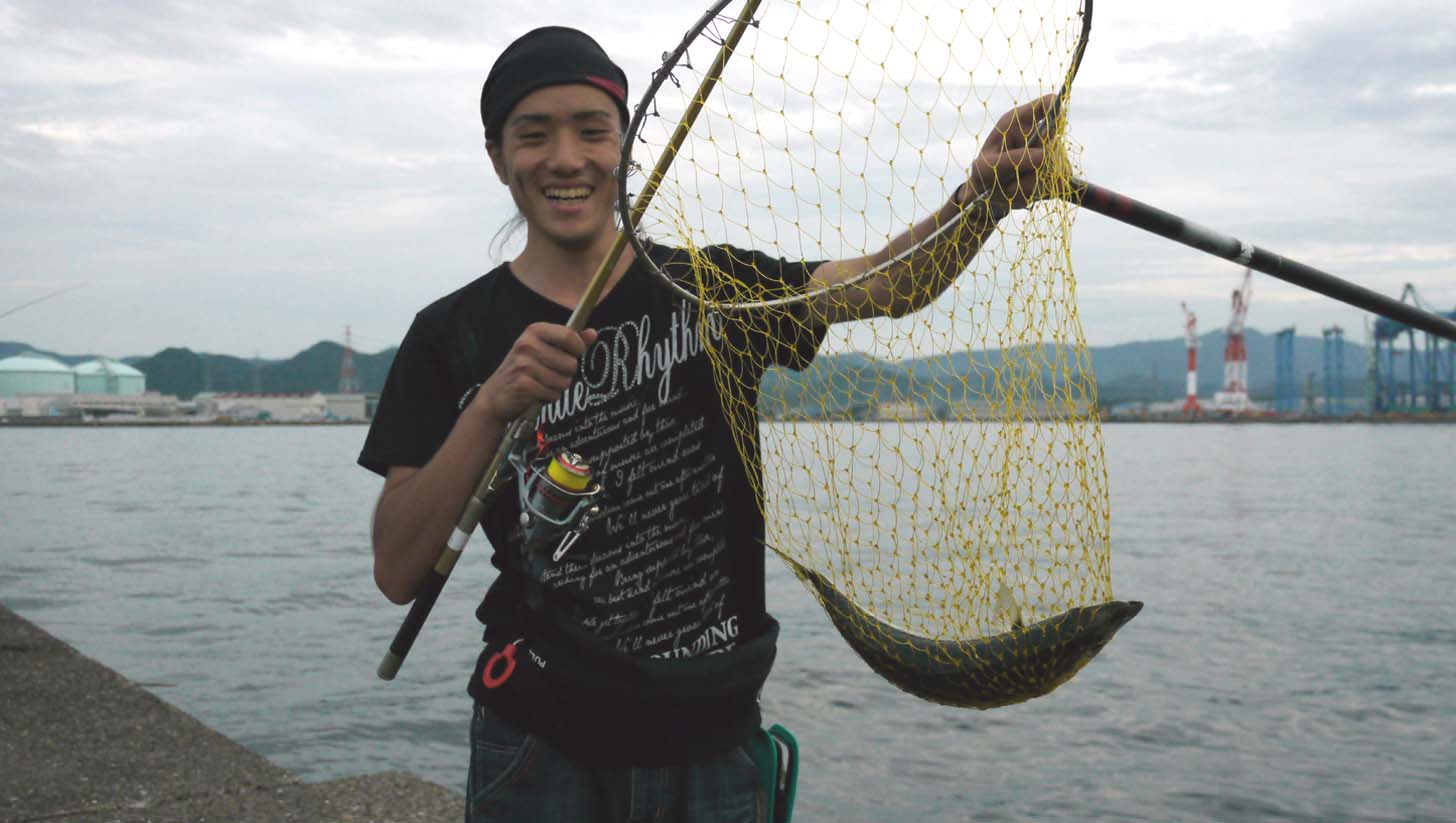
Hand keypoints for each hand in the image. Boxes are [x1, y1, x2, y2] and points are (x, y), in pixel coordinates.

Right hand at [475, 323, 597, 423]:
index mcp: (534, 331)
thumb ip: (570, 341)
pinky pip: (554, 395)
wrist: (495, 395)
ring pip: (564, 382)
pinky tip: (536, 393)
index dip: (578, 349)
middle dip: (566, 374)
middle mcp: (527, 346)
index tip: (573, 354)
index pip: (569, 336)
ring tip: (541, 383)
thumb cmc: (523, 370)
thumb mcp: (544, 349)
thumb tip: (593, 333)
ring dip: (557, 387)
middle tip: (549, 374)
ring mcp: (524, 366)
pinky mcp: (524, 386)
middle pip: (571, 364)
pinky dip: (548, 397)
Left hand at [957, 93, 1057, 213]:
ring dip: (1034, 183)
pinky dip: (1039, 192)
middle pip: (1055, 142)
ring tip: (1012, 188)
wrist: (986, 197)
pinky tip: (1022, 192)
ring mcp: (1050, 153)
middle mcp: (1037, 134)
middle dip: (1037, 166)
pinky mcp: (1056, 172)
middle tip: (1014, 179)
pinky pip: (1059, 182)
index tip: (1054, 122)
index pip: (1046, 104)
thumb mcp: (986, 168)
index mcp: (1017, 122)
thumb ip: (1011, 160)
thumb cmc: (983, 175)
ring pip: (1058, 166)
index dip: (1055, 108)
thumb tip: (1043, 156)